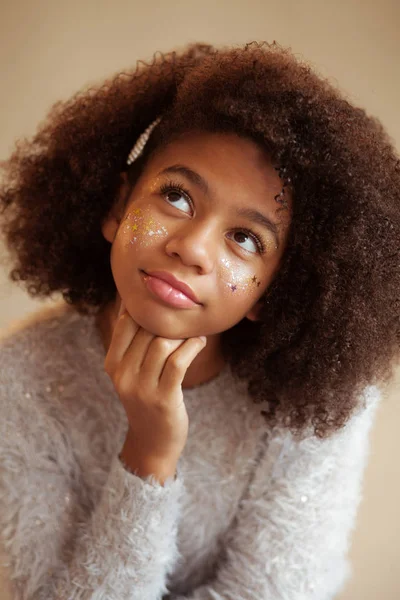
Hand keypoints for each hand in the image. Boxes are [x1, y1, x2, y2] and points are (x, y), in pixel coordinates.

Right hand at [104, 300, 206, 475]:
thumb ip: (134, 341)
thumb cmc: (146, 397)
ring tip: (193, 332)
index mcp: (112, 363)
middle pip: (147, 330)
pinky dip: (192, 346)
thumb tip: (141, 302)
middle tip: (186, 317)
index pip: (127, 321)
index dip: (148, 307)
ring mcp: (142, 388)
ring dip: (183, 334)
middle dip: (170, 321)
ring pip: (163, 343)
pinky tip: (199, 342)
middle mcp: (123, 374)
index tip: (166, 302)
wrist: (152, 441)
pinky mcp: (164, 398)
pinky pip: (179, 361)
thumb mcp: (130, 371)